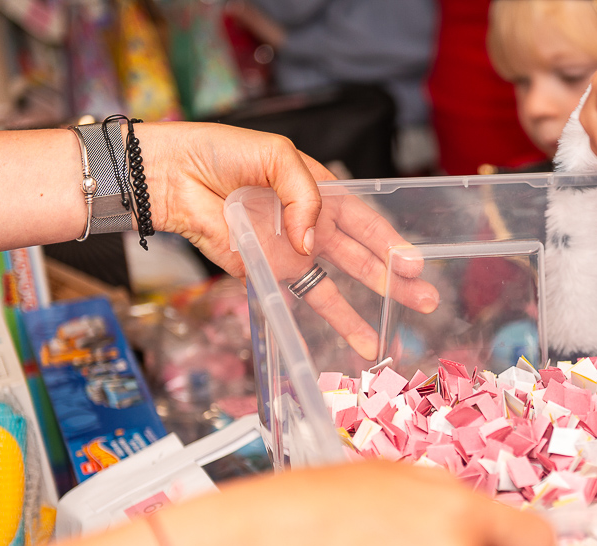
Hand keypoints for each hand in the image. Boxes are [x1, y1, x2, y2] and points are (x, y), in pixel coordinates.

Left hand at [138, 122, 437, 358]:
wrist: (171, 173)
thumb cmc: (221, 152)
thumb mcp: (277, 155)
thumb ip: (304, 195)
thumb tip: (310, 244)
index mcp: (320, 194)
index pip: (364, 223)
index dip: (389, 243)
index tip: (414, 264)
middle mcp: (309, 228)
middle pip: (358, 262)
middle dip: (391, 284)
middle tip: (424, 302)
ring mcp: (287, 255)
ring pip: (330, 291)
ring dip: (356, 317)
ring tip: (382, 342)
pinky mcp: (261, 273)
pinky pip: (289, 300)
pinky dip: (310, 323)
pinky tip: (333, 342)